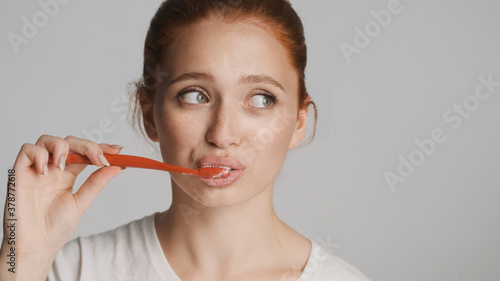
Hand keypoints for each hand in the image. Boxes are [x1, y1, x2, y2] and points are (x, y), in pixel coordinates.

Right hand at [0, 135, 123, 279]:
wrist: (36, 246)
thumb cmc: (55, 228)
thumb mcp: (81, 203)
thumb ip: (96, 183)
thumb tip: (117, 167)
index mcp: (68, 174)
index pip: (85, 152)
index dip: (100, 147)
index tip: (117, 150)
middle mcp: (53, 168)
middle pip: (69, 142)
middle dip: (87, 145)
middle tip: (99, 158)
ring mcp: (37, 169)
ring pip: (47, 140)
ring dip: (61, 147)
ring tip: (65, 165)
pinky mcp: (20, 172)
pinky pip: (27, 149)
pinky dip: (39, 155)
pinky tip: (46, 171)